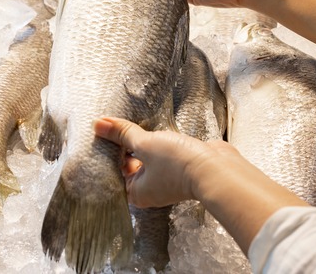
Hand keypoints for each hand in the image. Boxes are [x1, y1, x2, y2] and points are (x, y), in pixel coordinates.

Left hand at [93, 116, 228, 207]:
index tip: (101, 135)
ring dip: (143, 143)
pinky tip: (155, 128)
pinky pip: (163, 154)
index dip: (107, 154)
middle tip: (114, 126)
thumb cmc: (178, 164)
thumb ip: (123, 134)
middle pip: (129, 166)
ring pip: (147, 159)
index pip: (113, 174)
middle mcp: (150, 189)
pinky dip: (159, 142)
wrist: (216, 169)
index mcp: (136, 192)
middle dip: (124, 147)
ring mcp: (167, 179)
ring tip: (133, 123)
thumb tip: (99, 124)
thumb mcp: (145, 144)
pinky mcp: (181, 167)